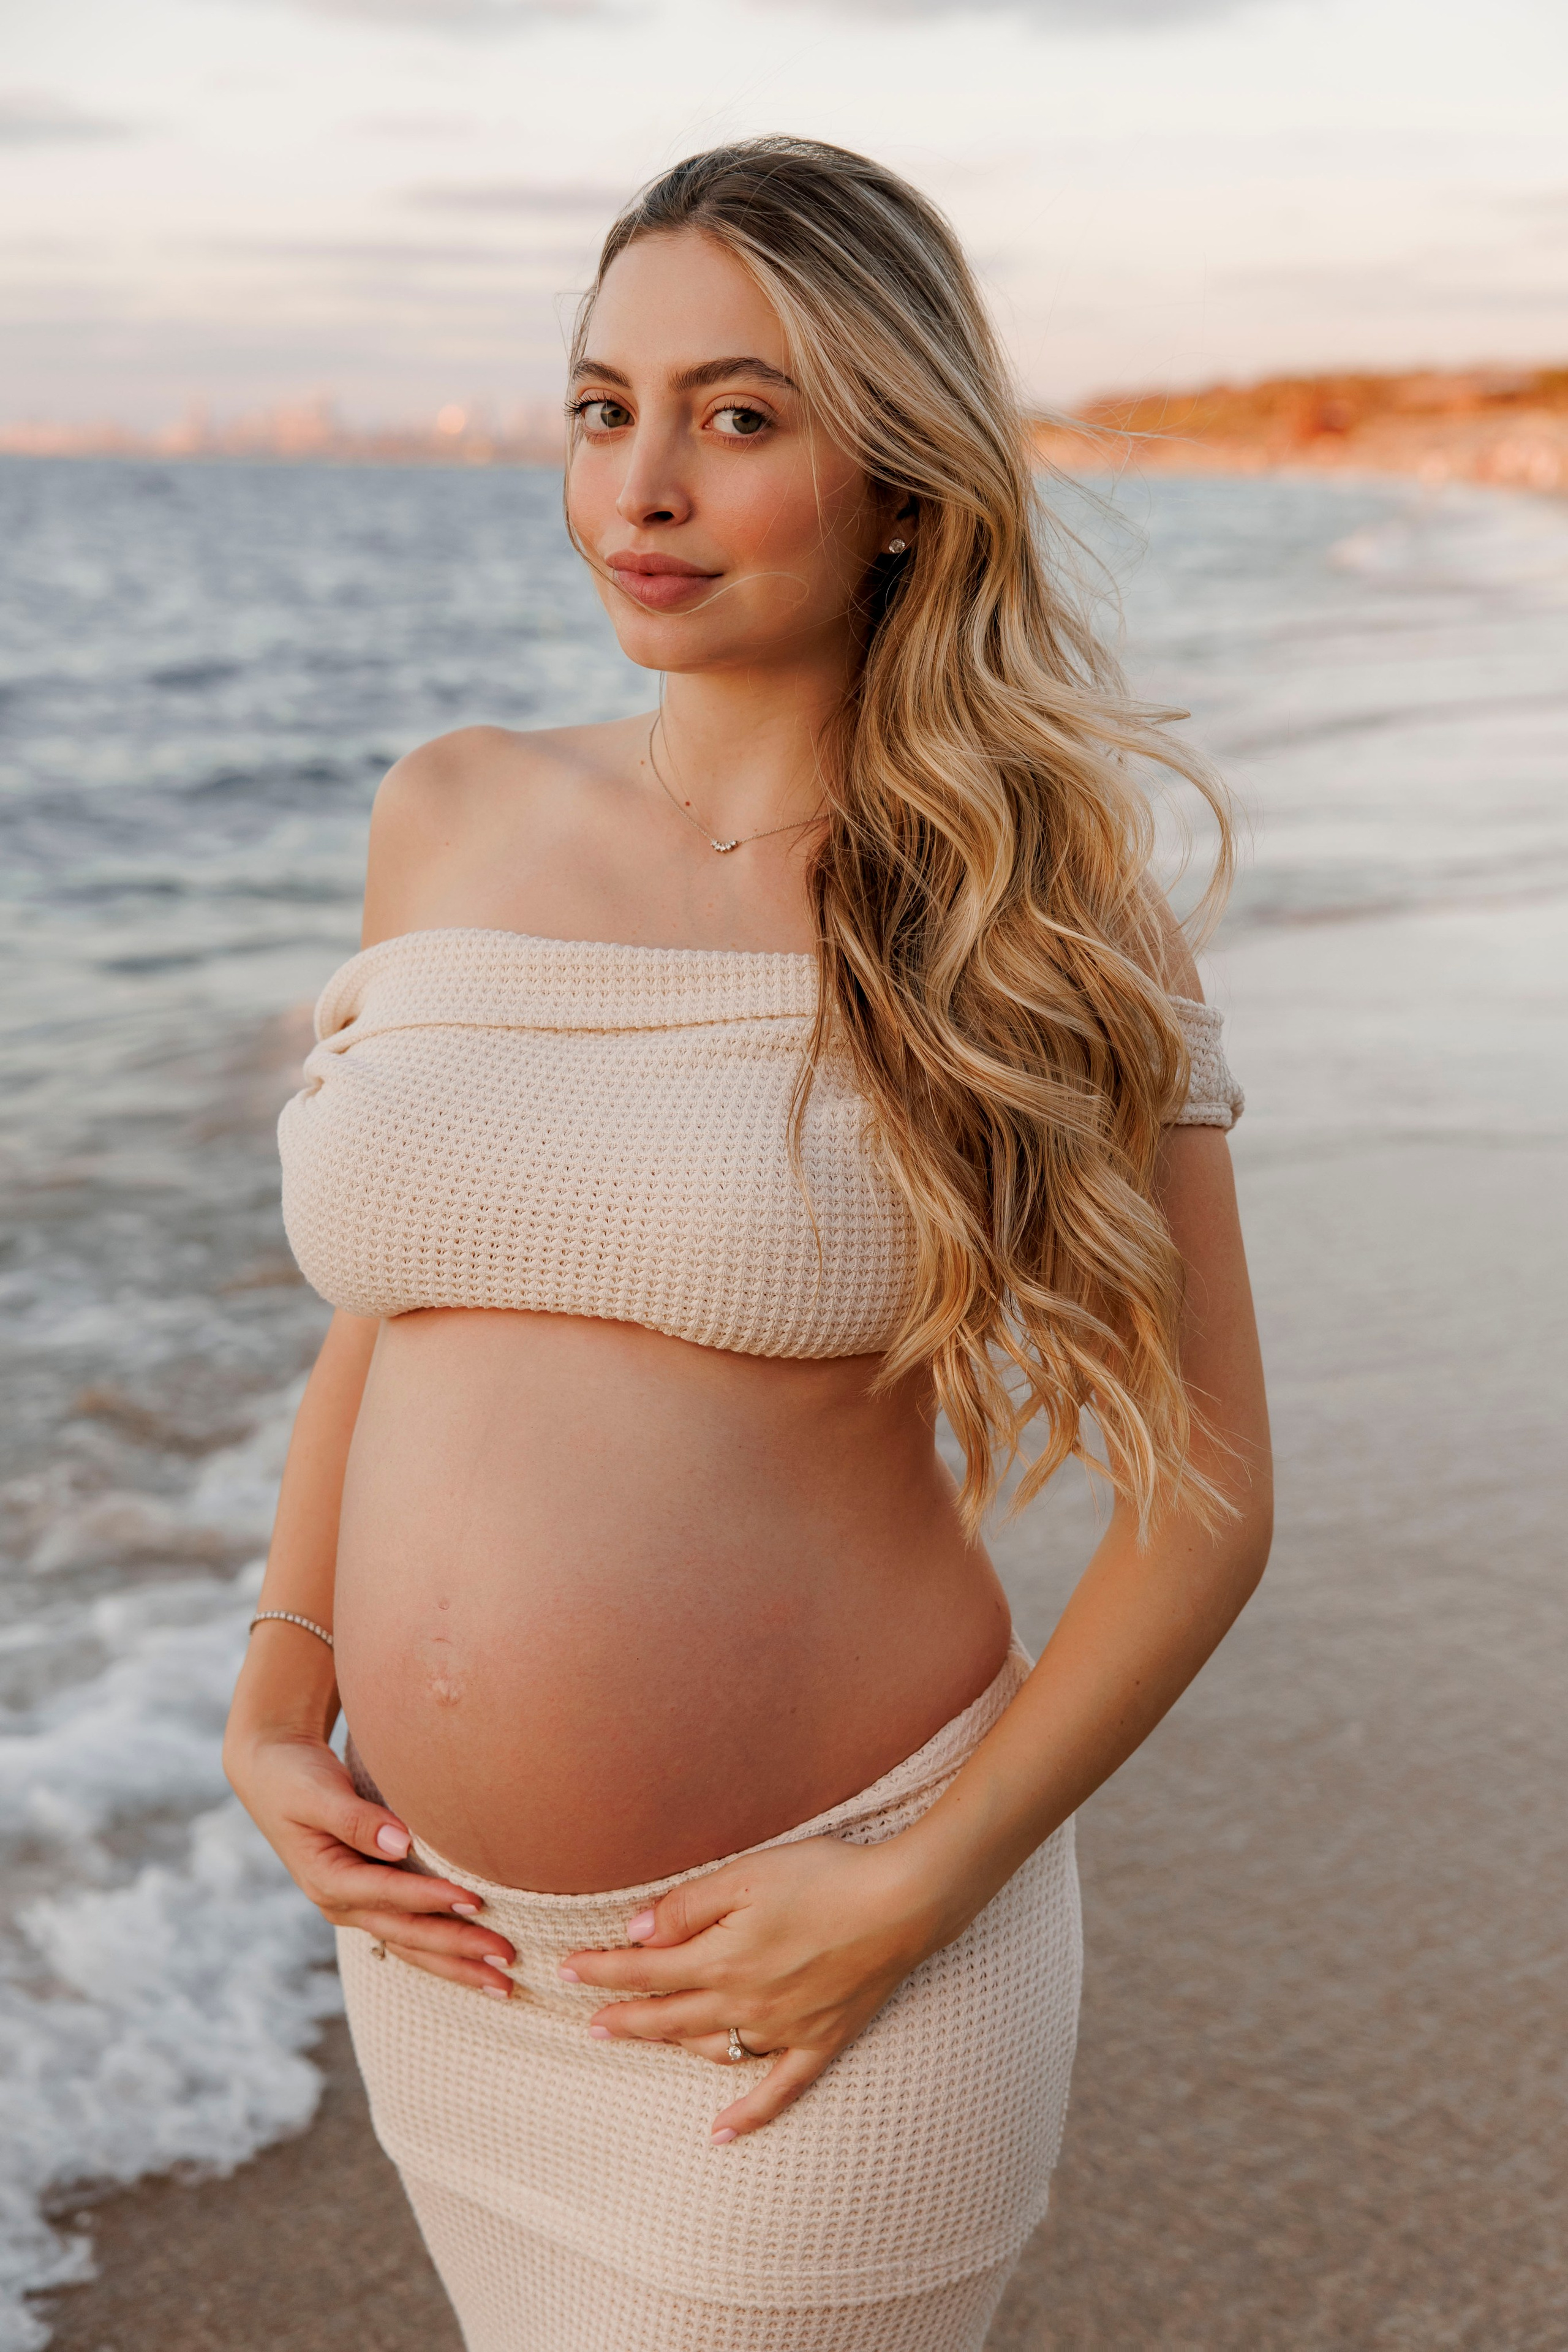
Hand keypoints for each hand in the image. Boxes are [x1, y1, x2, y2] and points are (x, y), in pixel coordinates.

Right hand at [224, 1727, 516, 1995]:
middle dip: (457, 1950)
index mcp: (327, 1879)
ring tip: (504, 1982)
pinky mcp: (369, 1898)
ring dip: (458, 1964)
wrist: (272, 1772)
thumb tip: (401, 1842)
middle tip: (507, 1959)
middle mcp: (342, 1903)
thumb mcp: (316, 1793)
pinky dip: (443, 1950)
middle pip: (407, 1934)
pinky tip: (476, 1964)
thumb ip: (355, 1818)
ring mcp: (356, 1905)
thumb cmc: (296, 1777)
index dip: (431, 1900)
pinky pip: (410, 1934)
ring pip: (412, 1945)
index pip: (388, 1894)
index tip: (475, 1902)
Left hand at [563, 1834, 937, 2140]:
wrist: (901, 1902)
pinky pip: (778, 2090)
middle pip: (668, 2017)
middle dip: (623, 2020)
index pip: (645, 1970)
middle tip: (587, 2026)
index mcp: (722, 1958)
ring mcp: (783, 2029)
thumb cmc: (824, 1876)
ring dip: (674, 2049)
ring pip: (712, 2049)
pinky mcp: (821, 2041)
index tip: (565, 1971)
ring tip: (649, 2042)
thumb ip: (689, 1905)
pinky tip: (719, 2136)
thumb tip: (638, 1932)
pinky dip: (747, 2116)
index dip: (601, 1970)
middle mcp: (745, 2003)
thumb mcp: (747, 1874)